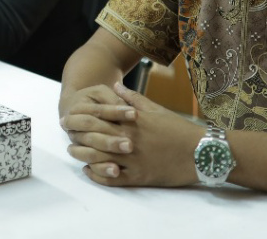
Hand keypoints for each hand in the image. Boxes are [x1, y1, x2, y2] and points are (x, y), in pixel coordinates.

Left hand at [61, 82, 202, 187]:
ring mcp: (134, 160)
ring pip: (101, 158)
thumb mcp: (155, 109)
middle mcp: (130, 140)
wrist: (201, 152)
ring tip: (73, 151)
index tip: (70, 115)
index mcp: (133, 122)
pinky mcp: (140, 177)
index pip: (101, 117)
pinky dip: (98, 175)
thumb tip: (114, 86)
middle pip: (96, 137)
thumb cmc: (178, 129)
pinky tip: (89, 170)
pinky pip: (113, 179)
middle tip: (65, 131)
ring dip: (83, 155)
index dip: (83, 116)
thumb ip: (132, 99)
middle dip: (77, 133)